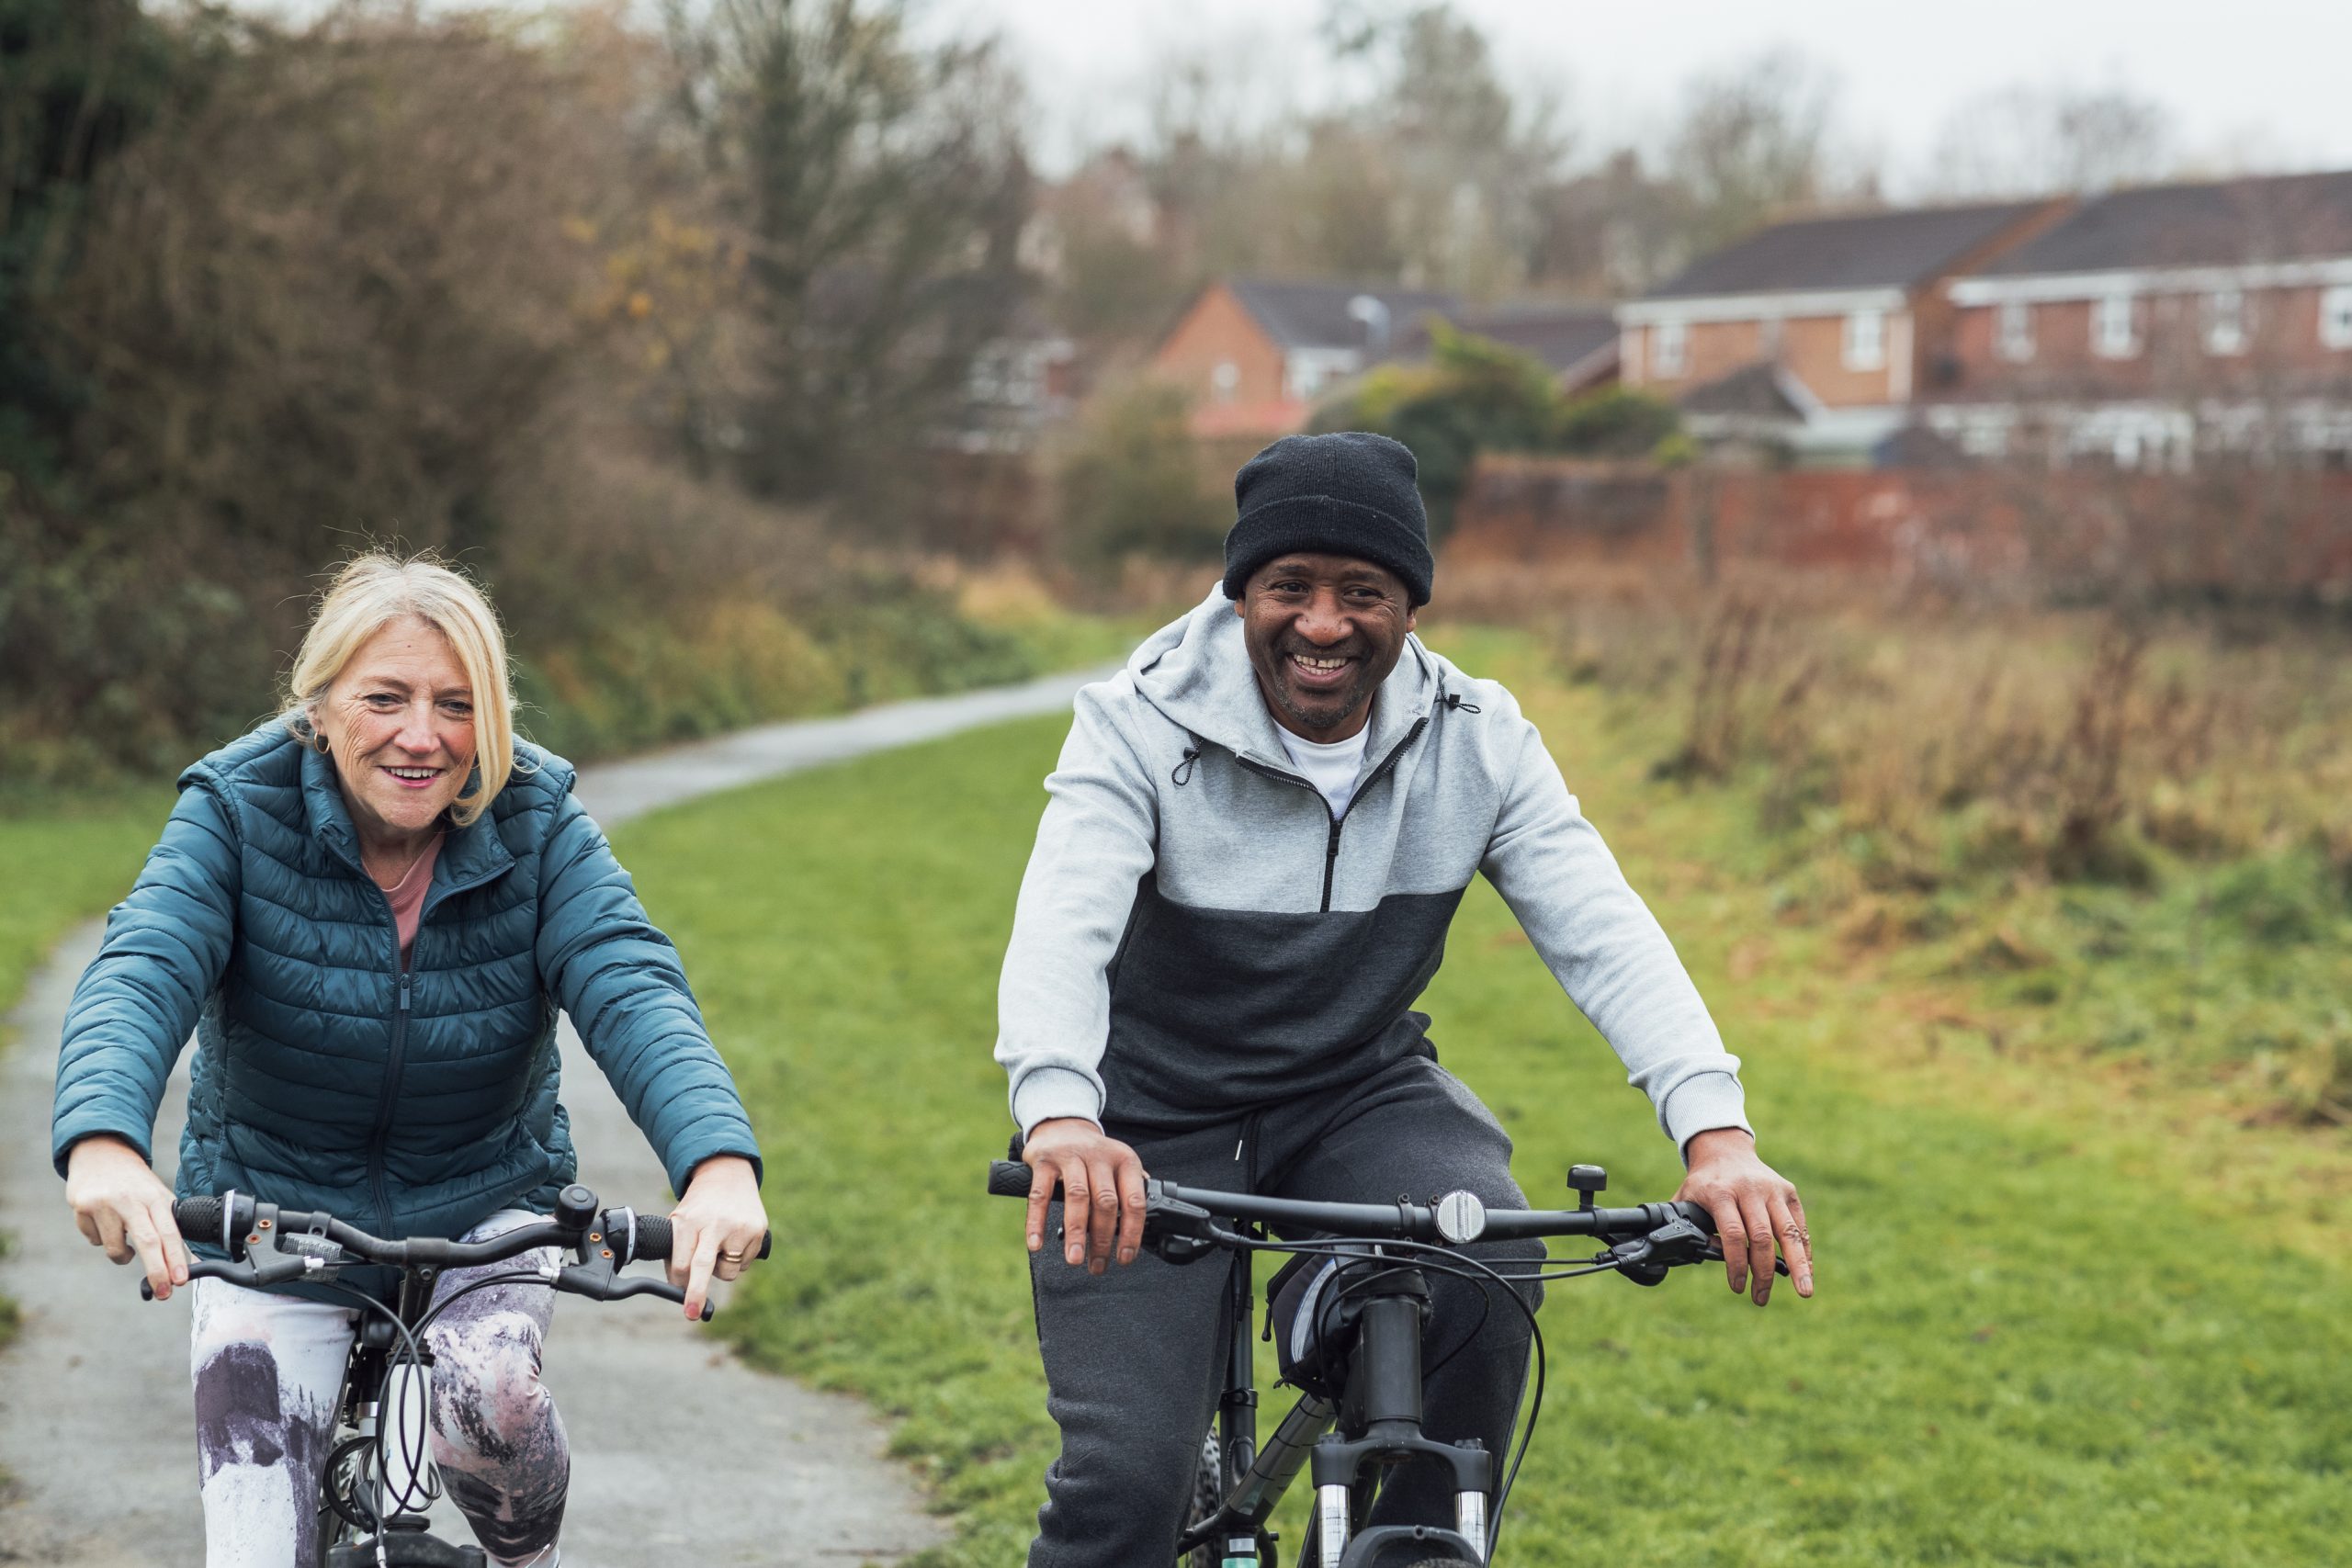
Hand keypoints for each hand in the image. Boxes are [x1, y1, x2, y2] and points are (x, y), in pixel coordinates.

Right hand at [63, 1134, 190, 1300]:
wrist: (101, 1151)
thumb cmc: (135, 1182)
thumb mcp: (158, 1196)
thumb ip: (171, 1227)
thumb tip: (190, 1263)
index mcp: (156, 1197)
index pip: (170, 1232)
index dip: (175, 1258)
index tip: (181, 1280)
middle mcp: (132, 1200)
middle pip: (147, 1242)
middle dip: (157, 1271)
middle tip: (163, 1293)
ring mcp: (105, 1204)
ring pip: (115, 1249)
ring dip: (122, 1255)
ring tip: (126, 1242)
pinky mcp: (83, 1208)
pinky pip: (93, 1240)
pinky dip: (100, 1239)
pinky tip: (103, 1220)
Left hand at [668, 1154, 766, 1321]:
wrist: (727, 1177)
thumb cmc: (698, 1208)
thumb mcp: (679, 1221)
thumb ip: (678, 1253)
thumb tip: (680, 1289)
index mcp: (688, 1221)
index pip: (681, 1263)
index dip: (679, 1283)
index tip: (681, 1297)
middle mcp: (714, 1223)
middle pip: (703, 1266)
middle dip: (696, 1292)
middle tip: (691, 1313)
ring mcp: (738, 1226)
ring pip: (727, 1272)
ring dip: (721, 1270)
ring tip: (719, 1247)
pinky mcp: (757, 1230)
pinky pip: (744, 1264)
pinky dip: (737, 1259)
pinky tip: (733, 1240)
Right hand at [1021, 1118, 1146, 1273]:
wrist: (1061, 1125)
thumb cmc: (1093, 1155)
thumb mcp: (1119, 1163)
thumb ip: (1132, 1189)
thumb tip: (1147, 1225)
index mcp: (1124, 1160)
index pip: (1134, 1201)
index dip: (1132, 1233)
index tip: (1124, 1258)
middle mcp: (1100, 1156)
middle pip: (1106, 1203)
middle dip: (1102, 1239)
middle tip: (1097, 1266)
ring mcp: (1071, 1156)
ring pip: (1077, 1198)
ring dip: (1076, 1233)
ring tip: (1074, 1260)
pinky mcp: (1044, 1160)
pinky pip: (1041, 1195)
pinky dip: (1037, 1222)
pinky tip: (1036, 1244)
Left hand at [1675, 1128, 1812, 1305]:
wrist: (1724, 1149)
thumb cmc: (1703, 1182)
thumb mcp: (1686, 1199)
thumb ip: (1688, 1225)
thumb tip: (1698, 1254)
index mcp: (1720, 1192)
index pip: (1733, 1233)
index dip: (1737, 1263)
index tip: (1737, 1286)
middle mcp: (1749, 1189)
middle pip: (1762, 1236)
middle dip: (1763, 1272)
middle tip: (1760, 1298)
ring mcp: (1772, 1189)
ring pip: (1789, 1231)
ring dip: (1799, 1265)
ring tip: (1804, 1292)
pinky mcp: (1788, 1191)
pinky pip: (1799, 1225)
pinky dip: (1804, 1250)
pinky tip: (1807, 1271)